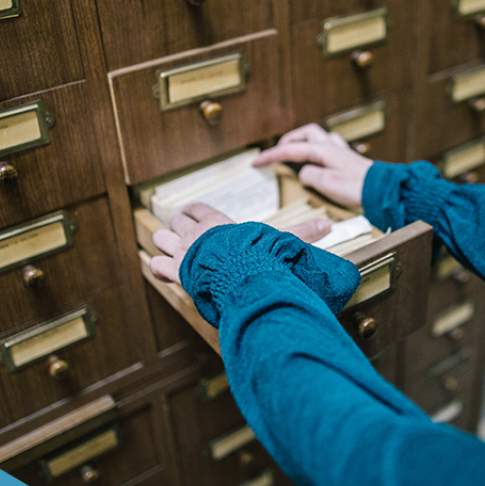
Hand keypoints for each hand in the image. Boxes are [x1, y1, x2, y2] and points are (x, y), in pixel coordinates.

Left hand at [149, 203, 333, 282]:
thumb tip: (328, 224)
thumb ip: (301, 234)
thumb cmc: (259, 256)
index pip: (196, 209)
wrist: (242, 276)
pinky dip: (160, 269)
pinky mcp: (175, 270)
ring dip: (166, 246)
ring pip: (161, 239)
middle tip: (187, 242)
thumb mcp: (281, 242)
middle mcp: (196, 233)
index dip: (195, 214)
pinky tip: (168, 274)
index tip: (197, 221)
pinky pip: (157, 265)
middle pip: (175, 221)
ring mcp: (183, 251)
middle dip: (178, 229)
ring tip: (175, 256)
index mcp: (216, 223)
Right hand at [253, 124, 372, 207]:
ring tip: (296, 151)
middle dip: (288, 140)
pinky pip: (330, 145)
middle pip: (305, 133)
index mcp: (323, 150)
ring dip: (304, 140)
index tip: (257, 162)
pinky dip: (319, 147)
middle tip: (277, 152)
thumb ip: (309, 176)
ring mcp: (341, 150)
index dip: (271, 156)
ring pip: (318, 136)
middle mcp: (331, 146)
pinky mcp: (349, 158)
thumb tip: (304, 173)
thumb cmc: (358, 187)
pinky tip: (320, 157)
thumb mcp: (326, 184)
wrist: (383, 189)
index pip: (290, 150)